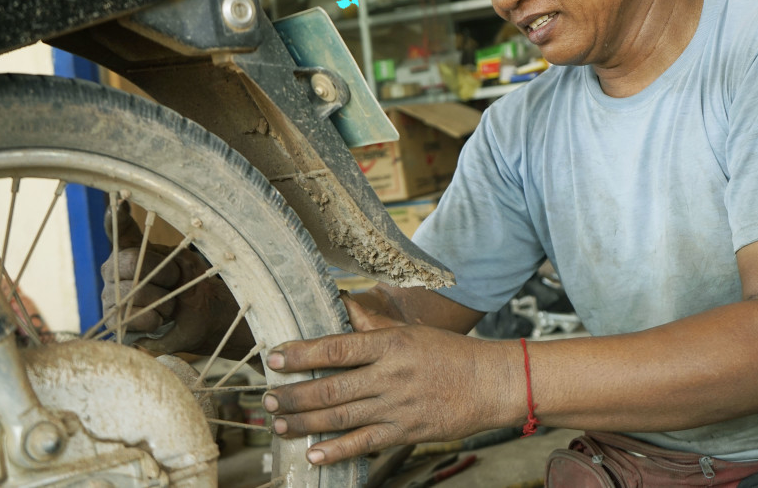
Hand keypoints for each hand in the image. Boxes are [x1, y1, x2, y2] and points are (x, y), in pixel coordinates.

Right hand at [99, 202, 244, 355]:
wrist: (200, 319)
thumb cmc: (191, 286)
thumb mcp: (185, 262)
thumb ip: (165, 252)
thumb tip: (151, 238)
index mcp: (132, 249)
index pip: (117, 229)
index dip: (116, 217)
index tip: (121, 200)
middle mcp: (115, 268)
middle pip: (128, 261)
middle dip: (161, 272)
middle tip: (176, 280)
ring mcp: (110, 294)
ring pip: (131, 291)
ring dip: (161, 300)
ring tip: (171, 305)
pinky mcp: (113, 320)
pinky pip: (129, 316)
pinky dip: (152, 318)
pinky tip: (160, 319)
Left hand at [262, 293, 523, 465]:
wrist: (490, 383)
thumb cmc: (449, 353)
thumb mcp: (411, 332)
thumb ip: (373, 324)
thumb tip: (340, 304)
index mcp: (390, 345)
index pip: (336, 348)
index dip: (302, 354)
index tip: (275, 358)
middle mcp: (389, 375)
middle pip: (330, 387)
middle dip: (293, 395)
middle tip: (267, 398)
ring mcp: (396, 407)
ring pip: (340, 417)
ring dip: (304, 422)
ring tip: (279, 423)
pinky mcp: (405, 432)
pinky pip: (363, 443)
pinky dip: (336, 450)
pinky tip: (313, 453)